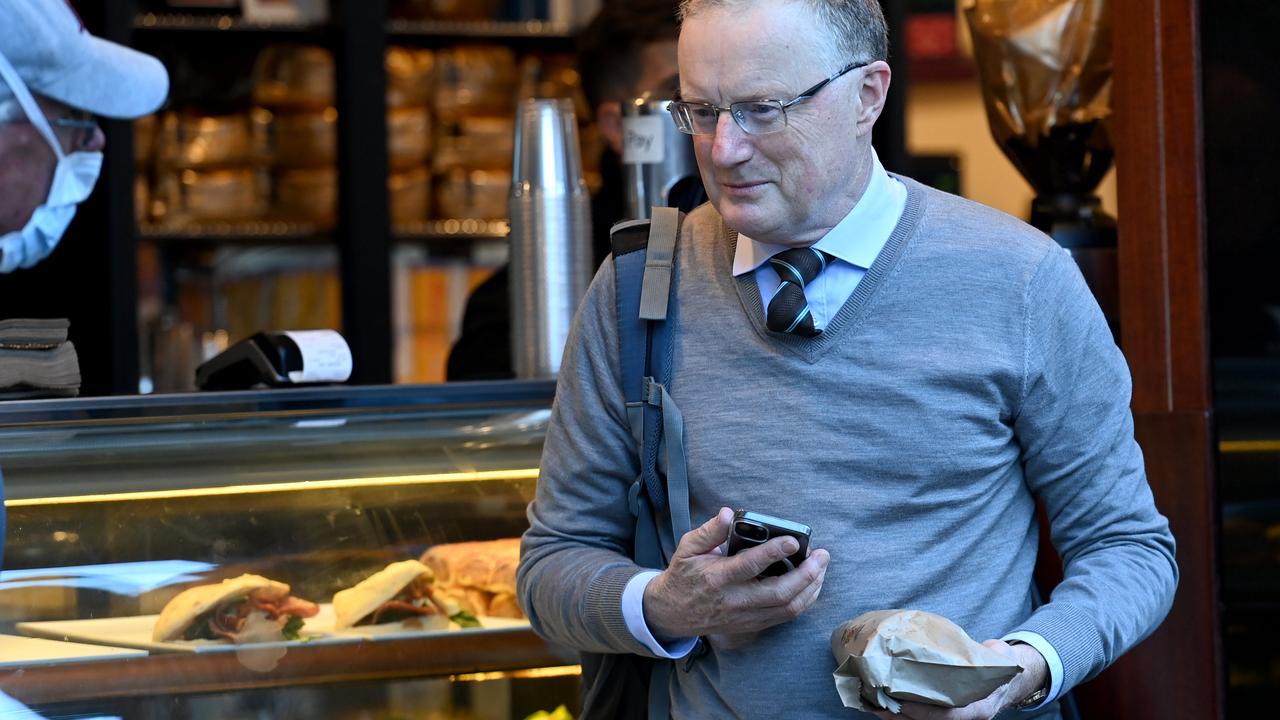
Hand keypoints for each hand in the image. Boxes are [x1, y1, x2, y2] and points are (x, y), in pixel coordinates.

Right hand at [643, 507, 829, 640]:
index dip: (774, 552)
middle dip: (807, 574)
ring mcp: (745, 617)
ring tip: (822, 568)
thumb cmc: (683, 575)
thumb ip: (710, 530)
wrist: (672, 612)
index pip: (750, 566)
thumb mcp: (688, 547)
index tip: (793, 540)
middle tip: (822, 555)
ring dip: (811, 589)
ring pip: (787, 608)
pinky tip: (811, 585)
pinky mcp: (752, 625)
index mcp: (717, 578)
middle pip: (779, 593)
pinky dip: (803, 600)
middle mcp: (734, 601)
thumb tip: (730, 514)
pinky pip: (785, 616)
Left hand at [870, 640, 1047, 719]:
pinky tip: (883, 703)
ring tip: (874, 705)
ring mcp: (954, 716)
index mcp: (980, 707)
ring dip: (898, 716)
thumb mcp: (1001, 658)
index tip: (905, 704)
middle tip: (879, 707)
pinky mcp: (943, 711)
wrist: (1004, 679)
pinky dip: (902, 712)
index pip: (950, 716)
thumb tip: (993, 647)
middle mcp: (965, 716)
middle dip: (904, 718)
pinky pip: (921, 716)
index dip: (927, 712)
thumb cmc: (999, 664)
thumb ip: (994, 655)